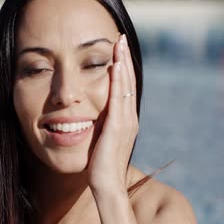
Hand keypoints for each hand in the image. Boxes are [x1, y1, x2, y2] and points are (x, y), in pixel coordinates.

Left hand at [87, 34, 138, 194]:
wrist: (106, 184)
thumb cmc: (101, 165)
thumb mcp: (102, 139)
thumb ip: (102, 125)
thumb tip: (94, 114)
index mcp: (126, 120)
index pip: (125, 88)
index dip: (123, 68)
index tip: (118, 51)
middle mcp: (130, 118)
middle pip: (129, 82)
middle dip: (125, 59)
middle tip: (121, 39)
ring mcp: (126, 122)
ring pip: (126, 86)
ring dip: (123, 63)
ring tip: (119, 44)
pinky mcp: (117, 127)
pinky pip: (118, 99)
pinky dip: (118, 81)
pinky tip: (115, 66)